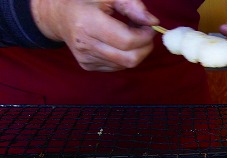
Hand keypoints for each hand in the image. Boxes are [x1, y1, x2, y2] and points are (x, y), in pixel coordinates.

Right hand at [30, 0, 158, 70]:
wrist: (59, 16)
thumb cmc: (86, 1)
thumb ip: (133, 6)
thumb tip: (153, 22)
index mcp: (88, 23)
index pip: (127, 41)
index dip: (145, 36)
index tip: (149, 26)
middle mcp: (85, 44)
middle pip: (130, 58)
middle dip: (145, 47)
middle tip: (144, 32)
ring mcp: (86, 58)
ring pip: (126, 64)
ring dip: (136, 50)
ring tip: (128, 33)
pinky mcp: (88, 66)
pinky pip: (118, 66)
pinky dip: (125, 55)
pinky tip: (118, 42)